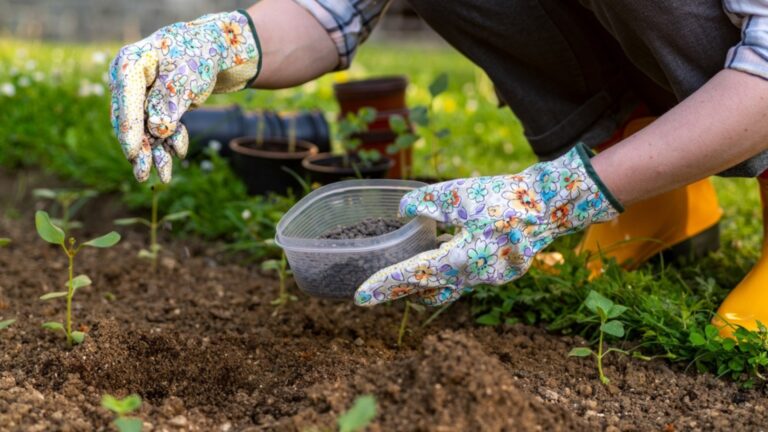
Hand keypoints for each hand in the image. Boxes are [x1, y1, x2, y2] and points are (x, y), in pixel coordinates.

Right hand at [109, 10, 260, 181]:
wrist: (212, 49)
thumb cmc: (197, 55)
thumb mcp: (185, 77)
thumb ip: (169, 102)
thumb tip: (158, 129)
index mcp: (129, 65)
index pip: (126, 100)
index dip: (129, 129)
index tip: (132, 153)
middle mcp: (129, 83)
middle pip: (131, 121)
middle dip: (140, 150)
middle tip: (144, 176)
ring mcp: (140, 96)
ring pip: (145, 130)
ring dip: (155, 153)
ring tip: (164, 177)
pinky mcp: (154, 108)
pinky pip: (159, 130)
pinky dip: (170, 142)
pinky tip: (179, 152)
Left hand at [354, 144, 622, 305]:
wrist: (549, 205)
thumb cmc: (503, 198)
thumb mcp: (457, 193)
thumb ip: (425, 203)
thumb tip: (403, 211)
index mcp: (460, 259)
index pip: (413, 277)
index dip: (384, 286)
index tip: (360, 298)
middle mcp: (474, 277)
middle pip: (430, 291)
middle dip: (403, 291)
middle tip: (379, 289)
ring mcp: (490, 278)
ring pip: (449, 287)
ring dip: (428, 281)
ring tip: (408, 271)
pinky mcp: (500, 271)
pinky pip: (467, 276)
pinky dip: (450, 268)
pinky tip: (445, 249)